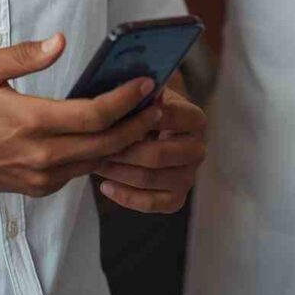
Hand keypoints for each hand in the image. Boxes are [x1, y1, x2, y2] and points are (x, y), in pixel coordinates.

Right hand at [0, 34, 162, 199]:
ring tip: (145, 115)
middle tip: (160, 101)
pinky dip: (101, 152)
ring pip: (97, 160)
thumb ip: (24, 54)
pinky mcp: (40, 187)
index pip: (93, 115)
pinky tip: (114, 133)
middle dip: (138, 123)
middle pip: (106, 143)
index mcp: (29, 121)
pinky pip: (80, 169)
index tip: (147, 82)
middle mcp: (41, 155)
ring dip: (125, 140)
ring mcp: (41, 176)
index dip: (126, 99)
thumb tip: (61, 41)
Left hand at [94, 86, 206, 212]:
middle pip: (158, 155)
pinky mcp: (177, 198)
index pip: (169, 118)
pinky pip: (151, 203)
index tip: (113, 116)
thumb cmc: (147, 108)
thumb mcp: (147, 95)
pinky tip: (105, 186)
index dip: (140, 118)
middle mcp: (198, 149)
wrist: (158, 131)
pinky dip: (126, 197)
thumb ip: (143, 94)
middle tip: (98, 146)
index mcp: (195, 119)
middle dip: (124, 151)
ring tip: (96, 162)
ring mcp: (189, 176)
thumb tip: (138, 91)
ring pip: (151, 179)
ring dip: (119, 173)